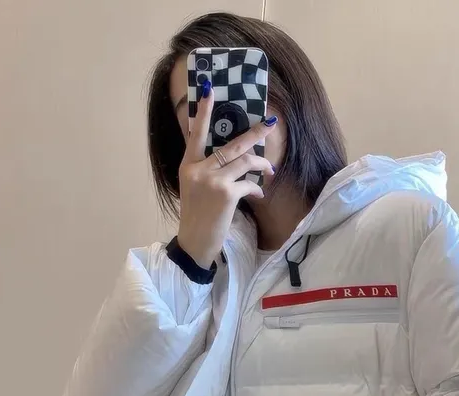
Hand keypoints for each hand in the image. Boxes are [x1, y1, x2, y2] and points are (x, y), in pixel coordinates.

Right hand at [177, 79, 276, 268]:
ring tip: (270, 170)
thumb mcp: (194, 189)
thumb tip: (233, 159)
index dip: (204, 112)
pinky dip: (257, 187)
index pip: (196, 134)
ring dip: (263, 164)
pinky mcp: (226, 194)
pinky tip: (259, 192)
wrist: (194, 242)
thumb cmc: (197, 217)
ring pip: (245, 161)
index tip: (210, 89)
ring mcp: (212, 181)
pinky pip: (249, 183)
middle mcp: (198, 169)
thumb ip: (207, 171)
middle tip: (269, 124)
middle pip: (232, 144)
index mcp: (188, 166)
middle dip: (255, 133)